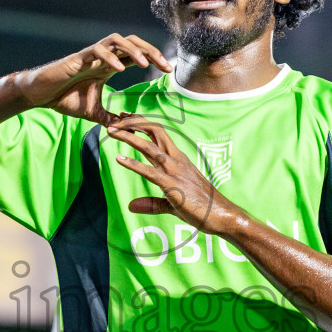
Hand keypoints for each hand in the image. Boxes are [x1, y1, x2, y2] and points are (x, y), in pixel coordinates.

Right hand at [14, 34, 170, 125]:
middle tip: (164, 66)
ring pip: (117, 40)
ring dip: (134, 50)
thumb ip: (110, 118)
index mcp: (109, 66)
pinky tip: (119, 69)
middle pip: (132, 43)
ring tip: (146, 64)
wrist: (40, 95)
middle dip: (151, 51)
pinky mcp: (78, 58)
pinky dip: (110, 58)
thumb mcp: (93, 113)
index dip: (154, 60)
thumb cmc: (64, 99)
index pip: (137, 56)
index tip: (168, 71)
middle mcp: (103, 57)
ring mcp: (90, 55)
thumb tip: (126, 128)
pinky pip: (97, 51)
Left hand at [108, 117, 239, 234]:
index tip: (125, 117)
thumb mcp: (172, 204)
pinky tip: (118, 159)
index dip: (141, 123)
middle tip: (114, 119)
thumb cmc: (201, 207)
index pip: (158, 133)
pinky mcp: (172, 185)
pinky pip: (149, 171)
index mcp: (178, 158)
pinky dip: (133, 163)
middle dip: (133, 122)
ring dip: (128, 136)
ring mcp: (174, 171)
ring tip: (110, 131)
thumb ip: (151, 203)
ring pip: (149, 146)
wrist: (221, 215)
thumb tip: (131, 206)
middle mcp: (176, 160)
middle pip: (153, 131)